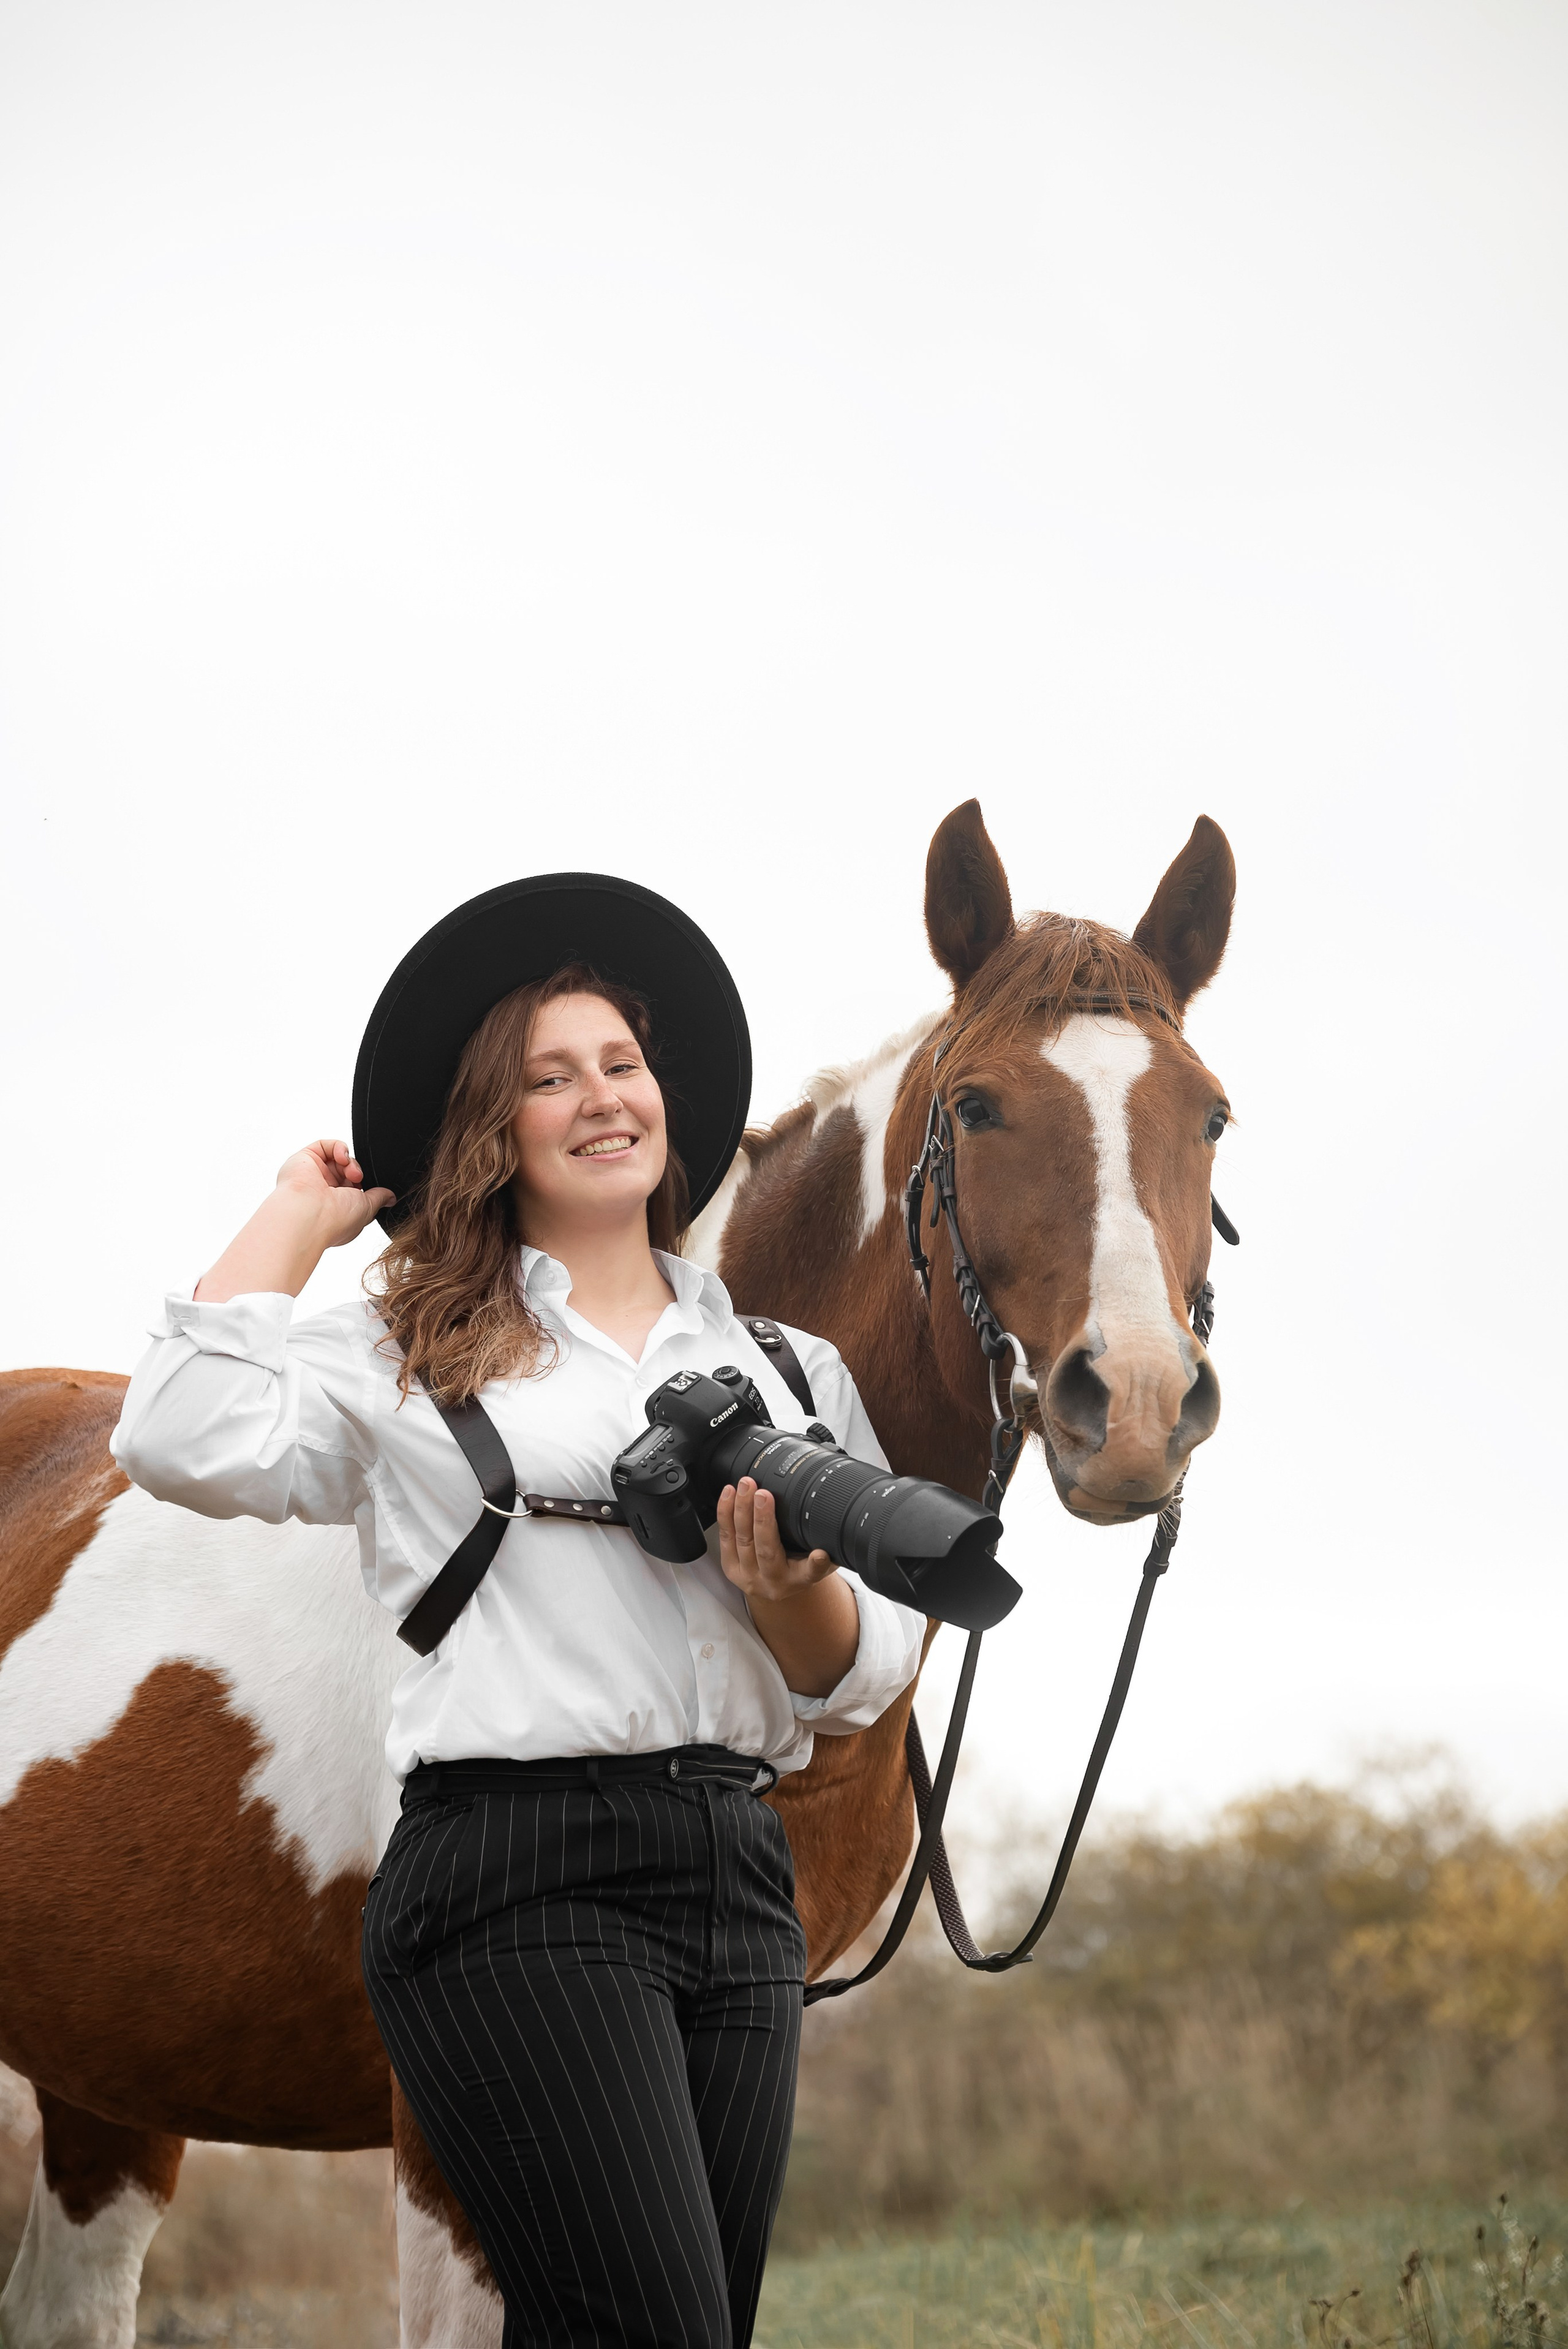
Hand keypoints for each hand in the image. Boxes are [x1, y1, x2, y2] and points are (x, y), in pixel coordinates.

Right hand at [274, 1139, 394, 1249]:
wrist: (308, 1215)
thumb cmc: (335, 1219)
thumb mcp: (367, 1209)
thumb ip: (379, 1198)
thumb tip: (391, 1197)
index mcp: (336, 1208)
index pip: (354, 1189)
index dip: (364, 1186)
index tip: (371, 1190)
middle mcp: (322, 1192)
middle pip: (347, 1171)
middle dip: (358, 1173)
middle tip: (358, 1179)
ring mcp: (313, 1176)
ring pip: (338, 1158)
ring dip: (350, 1162)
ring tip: (351, 1173)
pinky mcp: (304, 1160)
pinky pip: (325, 1145)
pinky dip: (339, 1148)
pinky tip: (342, 1158)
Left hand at [716, 1478, 834, 1603]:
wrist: (777, 1585)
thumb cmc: (800, 1564)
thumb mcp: (820, 1556)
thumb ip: (829, 1542)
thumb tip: (842, 1515)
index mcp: (801, 1579)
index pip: (812, 1572)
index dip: (817, 1564)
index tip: (821, 1554)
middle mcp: (775, 1581)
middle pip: (767, 1550)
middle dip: (763, 1519)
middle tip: (763, 1494)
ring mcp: (749, 1576)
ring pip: (742, 1541)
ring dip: (741, 1510)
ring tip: (745, 1486)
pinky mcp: (731, 1568)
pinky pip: (725, 1538)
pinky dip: (725, 1514)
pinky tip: (729, 1494)